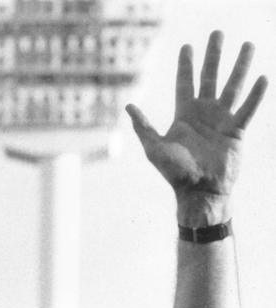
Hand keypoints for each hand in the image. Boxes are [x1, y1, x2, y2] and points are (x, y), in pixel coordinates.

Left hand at [126, 31, 267, 224]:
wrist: (198, 193)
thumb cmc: (175, 174)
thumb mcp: (155, 149)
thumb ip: (143, 127)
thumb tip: (128, 106)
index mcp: (184, 116)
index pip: (185, 83)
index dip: (186, 65)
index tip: (187, 46)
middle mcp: (204, 114)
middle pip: (209, 77)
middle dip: (213, 55)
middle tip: (217, 33)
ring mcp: (221, 121)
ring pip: (232, 86)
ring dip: (239, 66)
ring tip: (247, 45)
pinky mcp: (236, 132)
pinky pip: (247, 109)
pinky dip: (255, 94)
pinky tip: (261, 77)